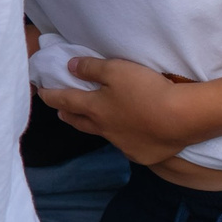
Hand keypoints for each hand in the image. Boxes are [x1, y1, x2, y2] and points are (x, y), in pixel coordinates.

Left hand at [40, 55, 196, 167]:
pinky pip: (126, 146)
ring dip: (93, 127)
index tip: (42, 92)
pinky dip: (123, 138)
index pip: (65, 100)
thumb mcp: (117, 70)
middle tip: (60, 111)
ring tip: (90, 122)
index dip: (51, 95)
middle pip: (79, 122)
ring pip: (101, 134)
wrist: (180, 119)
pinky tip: (128, 136)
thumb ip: (92, 68)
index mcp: (95, 108)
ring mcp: (122, 143)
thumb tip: (70, 67)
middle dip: (67, 115)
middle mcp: (104, 128)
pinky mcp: (140, 154)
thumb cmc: (146, 89)